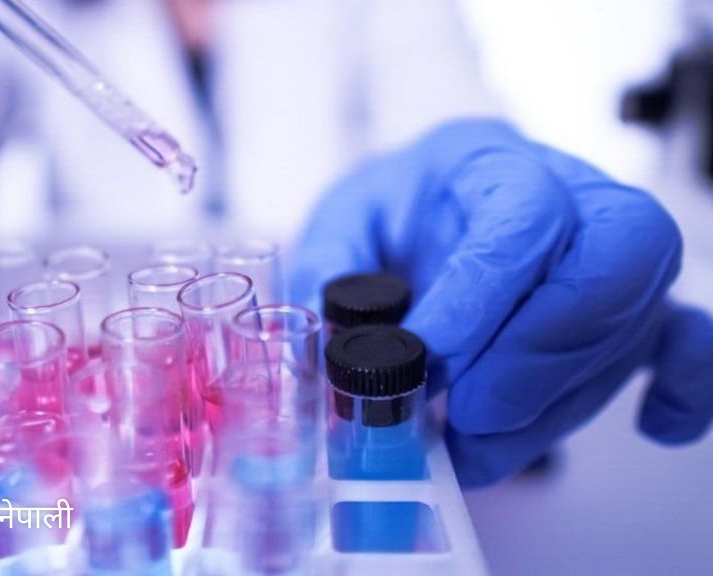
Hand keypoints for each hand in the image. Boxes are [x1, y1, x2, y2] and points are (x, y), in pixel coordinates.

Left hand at [290, 119, 712, 486]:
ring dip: (557, 404)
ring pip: (634, 318)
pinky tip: (654, 425)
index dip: (485, 296)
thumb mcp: (339, 228)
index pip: (522, 214)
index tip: (430, 363)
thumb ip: (332, 277)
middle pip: (615, 253)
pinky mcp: (633, 303)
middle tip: (468, 420)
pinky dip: (684, 388)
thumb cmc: (388, 218)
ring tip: (475, 448)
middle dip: (540, 354)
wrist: (426, 213)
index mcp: (485, 160)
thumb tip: (342, 354)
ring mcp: (610, 248)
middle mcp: (568, 190)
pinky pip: (688, 338)